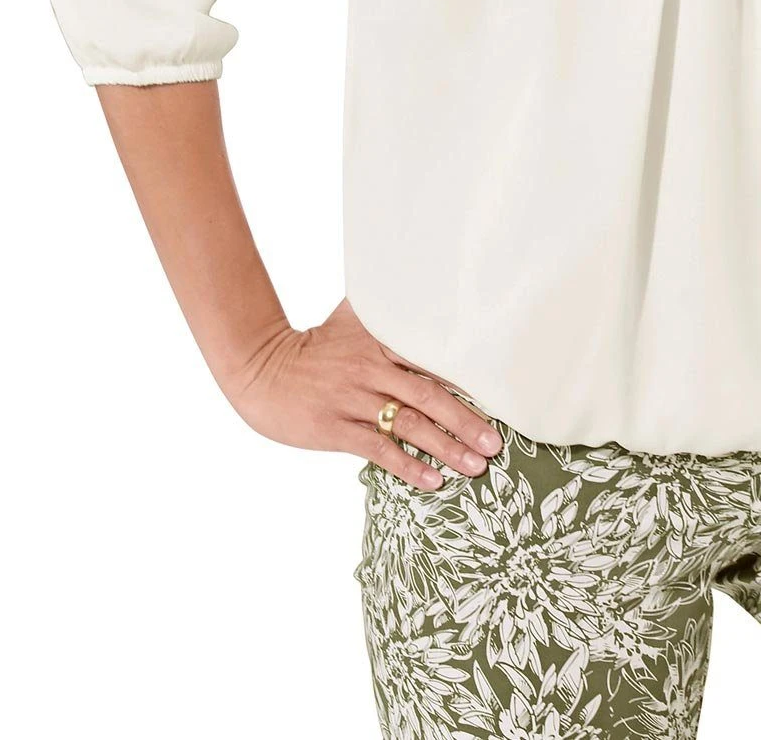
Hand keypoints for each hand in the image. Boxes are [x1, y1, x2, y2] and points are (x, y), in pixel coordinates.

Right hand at [220, 296, 502, 489]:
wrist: (262, 368)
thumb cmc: (313, 347)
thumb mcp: (351, 318)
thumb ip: (386, 308)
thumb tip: (419, 278)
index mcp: (380, 343)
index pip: (431, 362)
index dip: (466, 381)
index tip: (498, 399)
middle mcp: (371, 370)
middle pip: (428, 396)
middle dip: (465, 421)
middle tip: (496, 443)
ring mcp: (353, 400)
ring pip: (409, 425)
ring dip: (446, 447)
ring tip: (476, 466)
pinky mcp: (334, 428)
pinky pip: (378, 449)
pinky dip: (407, 466)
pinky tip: (432, 481)